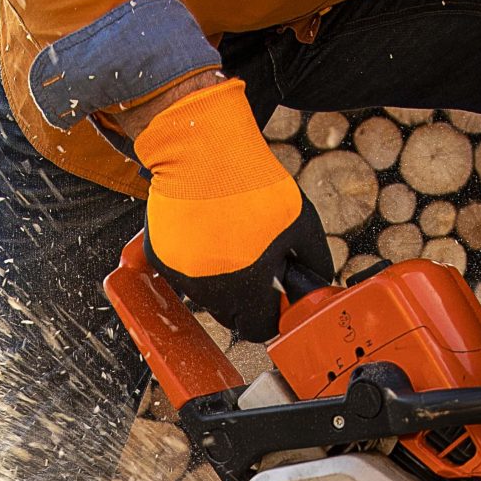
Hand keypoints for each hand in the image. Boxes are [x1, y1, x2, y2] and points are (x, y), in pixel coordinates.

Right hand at [133, 77, 332, 340]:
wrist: (201, 151)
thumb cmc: (251, 182)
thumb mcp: (301, 220)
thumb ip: (316, 259)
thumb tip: (320, 280)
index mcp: (246, 288)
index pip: (258, 329)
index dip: (272, 315)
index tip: (276, 297)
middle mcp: (209, 290)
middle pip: (230, 316)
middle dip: (247, 299)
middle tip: (257, 265)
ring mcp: (180, 275)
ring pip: (205, 294)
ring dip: (221, 279)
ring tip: (232, 239)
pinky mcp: (159, 257)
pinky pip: (183, 272)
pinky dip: (196, 260)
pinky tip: (208, 229)